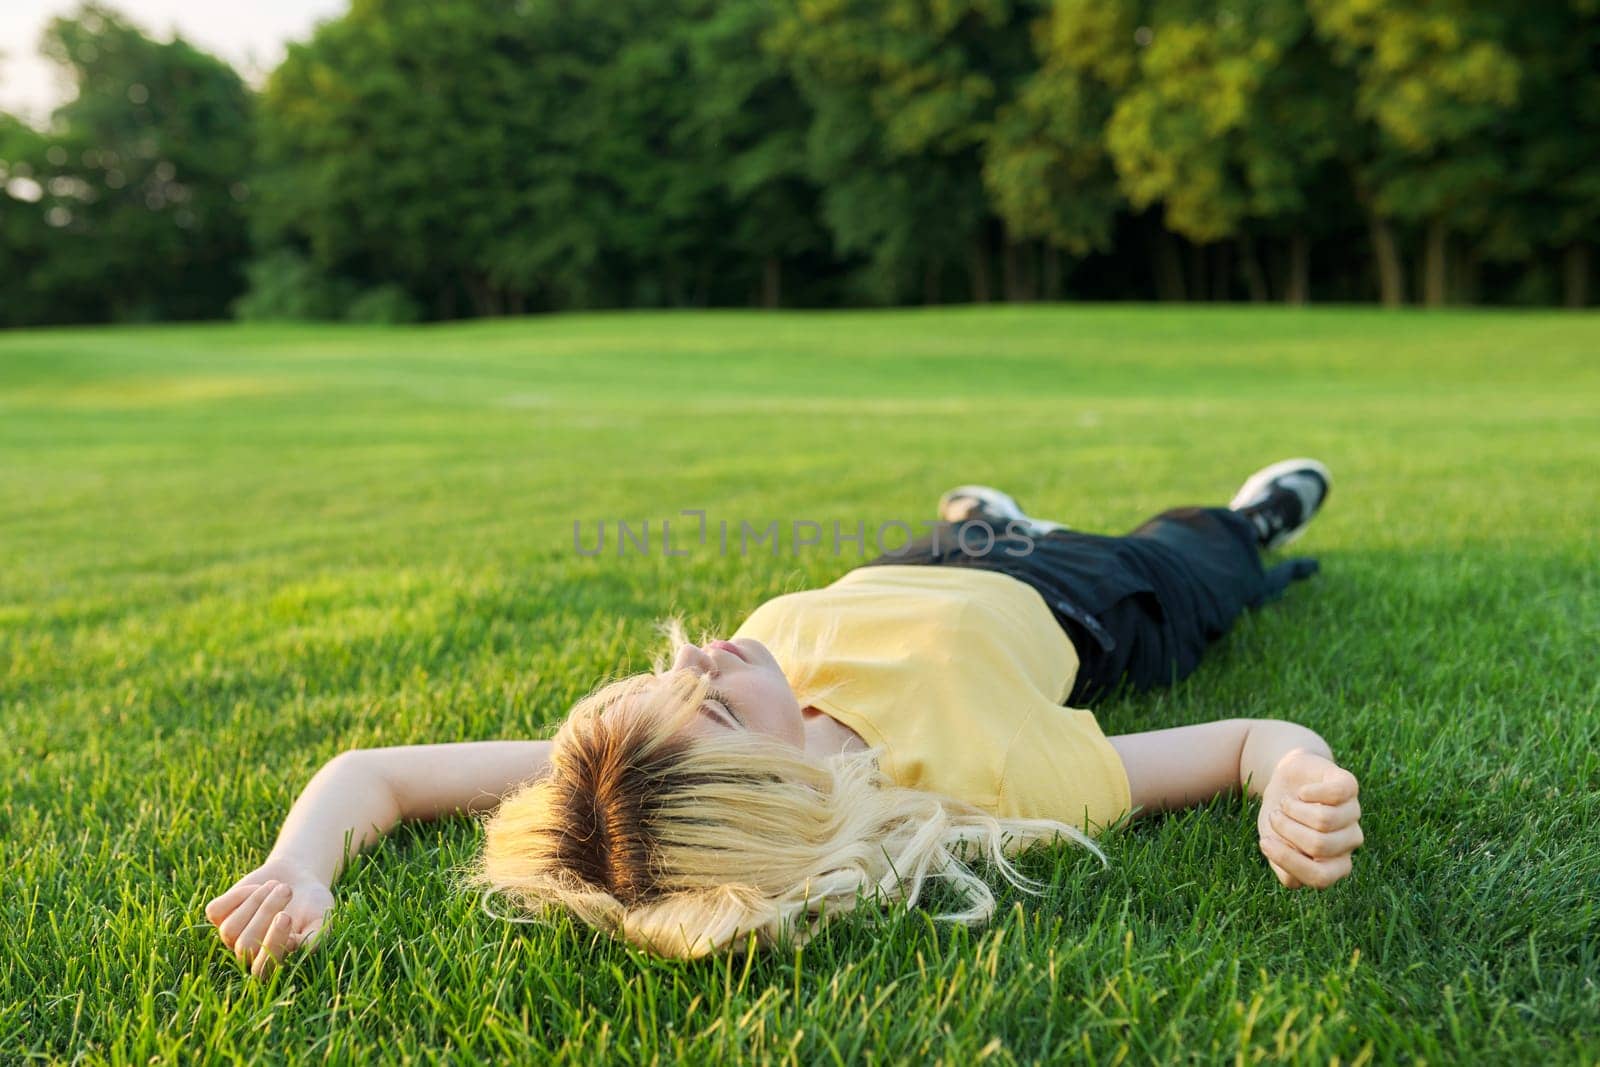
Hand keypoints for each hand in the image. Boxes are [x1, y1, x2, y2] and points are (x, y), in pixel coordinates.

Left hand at [205, 857, 334, 977]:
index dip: (271, 944)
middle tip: (287, 890)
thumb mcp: (321, 919)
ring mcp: (231, 935)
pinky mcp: (219, 915)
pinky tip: (257, 887)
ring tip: (276, 885)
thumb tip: (298, 948)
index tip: (287, 917)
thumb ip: (315, 936)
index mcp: (274, 960)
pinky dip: (238, 895)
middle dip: (265, 914)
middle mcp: (249, 953)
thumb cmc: (313, 904)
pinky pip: (217, 911)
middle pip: (244, 946)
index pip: (263, 969)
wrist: (297, 877)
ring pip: (230, 929)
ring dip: (256, 901)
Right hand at [1256, 749, 1362, 888]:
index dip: (1289, 861)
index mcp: (1334, 865)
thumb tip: (1292, 876)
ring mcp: (1352, 814)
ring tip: (1285, 803)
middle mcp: (1349, 842)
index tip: (1264, 841)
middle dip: (1287, 829)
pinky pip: (1336, 793)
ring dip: (1293, 809)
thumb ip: (1282, 863)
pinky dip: (1310, 792)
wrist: (1287, 779)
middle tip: (1274, 816)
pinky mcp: (1350, 787)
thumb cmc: (1281, 816)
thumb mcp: (1273, 840)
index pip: (1319, 877)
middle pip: (1320, 845)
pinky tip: (1302, 792)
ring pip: (1325, 820)